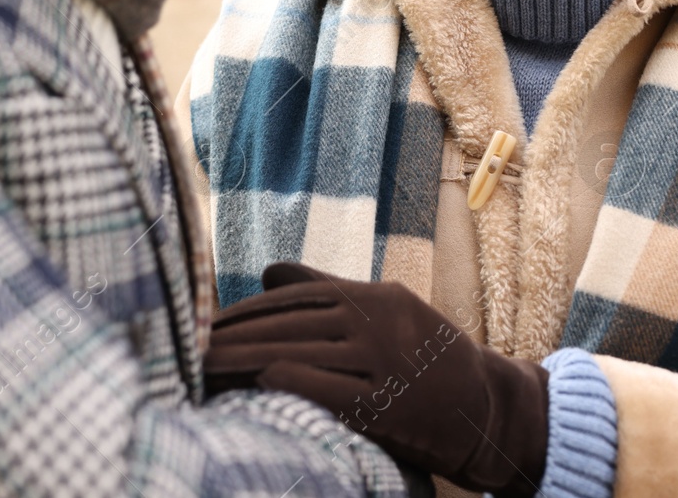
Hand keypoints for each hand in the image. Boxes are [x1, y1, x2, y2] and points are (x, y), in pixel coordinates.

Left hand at [205, 263, 548, 497]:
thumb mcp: (386, 314)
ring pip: (301, 354)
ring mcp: (387, 361)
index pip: (297, 296)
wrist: (488, 408)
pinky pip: (332, 390)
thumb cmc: (427, 360)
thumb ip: (329, 290)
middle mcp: (379, 321)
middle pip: (291, 323)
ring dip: (244, 362)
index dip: (248, 309)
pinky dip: (292, 383)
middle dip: (234, 335)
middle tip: (189, 346)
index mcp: (375, 296)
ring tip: (204, 371)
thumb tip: (267, 270)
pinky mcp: (392, 404)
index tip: (205, 322)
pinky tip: (259, 383)